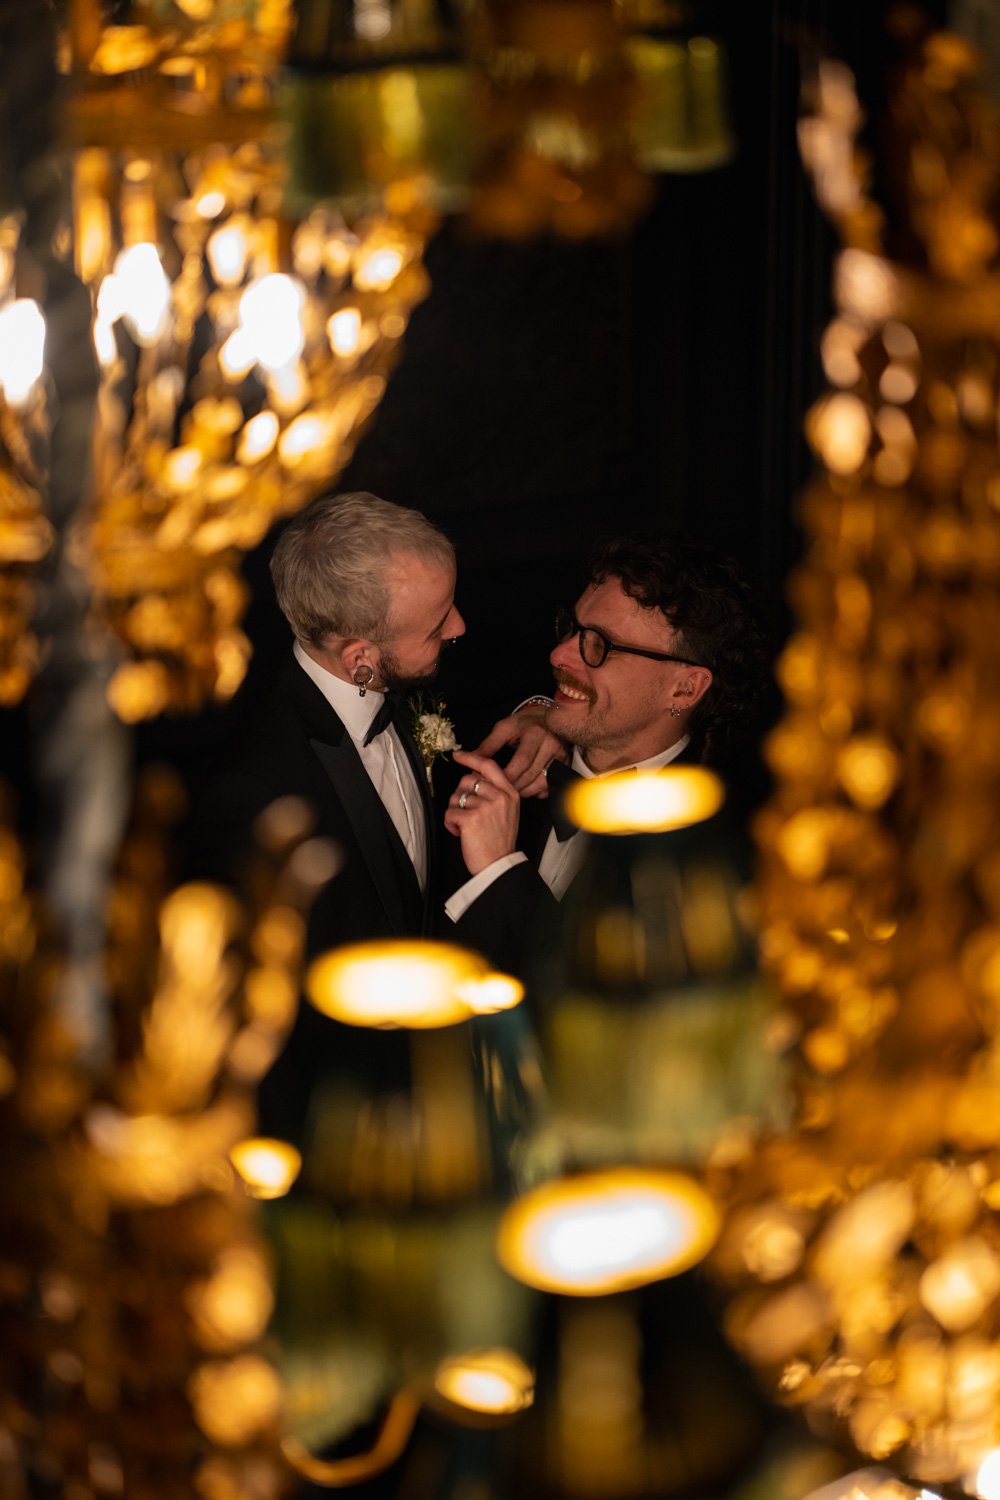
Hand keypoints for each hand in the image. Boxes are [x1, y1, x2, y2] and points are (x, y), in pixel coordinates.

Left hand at [445, 750, 520, 875]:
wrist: (499, 865)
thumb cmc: (499, 841)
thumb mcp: (507, 811)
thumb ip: (494, 792)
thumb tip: (472, 777)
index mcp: (510, 793)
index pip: (489, 766)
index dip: (472, 758)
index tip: (459, 755)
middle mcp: (499, 797)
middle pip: (467, 780)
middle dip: (460, 795)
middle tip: (466, 813)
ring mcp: (485, 807)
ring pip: (455, 797)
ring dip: (454, 812)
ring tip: (465, 826)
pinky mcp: (470, 818)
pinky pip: (449, 813)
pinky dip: (450, 824)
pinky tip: (460, 833)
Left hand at [474, 704, 568, 797]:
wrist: (549, 716)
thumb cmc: (525, 722)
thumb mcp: (505, 727)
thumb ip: (489, 744)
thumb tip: (471, 757)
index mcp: (535, 733)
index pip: (521, 761)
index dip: (507, 775)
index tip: (493, 783)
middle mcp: (551, 744)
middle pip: (531, 774)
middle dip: (513, 786)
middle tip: (498, 792)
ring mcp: (561, 754)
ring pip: (542, 782)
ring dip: (525, 790)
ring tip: (510, 791)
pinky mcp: (566, 763)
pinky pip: (551, 783)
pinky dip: (538, 790)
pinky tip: (527, 789)